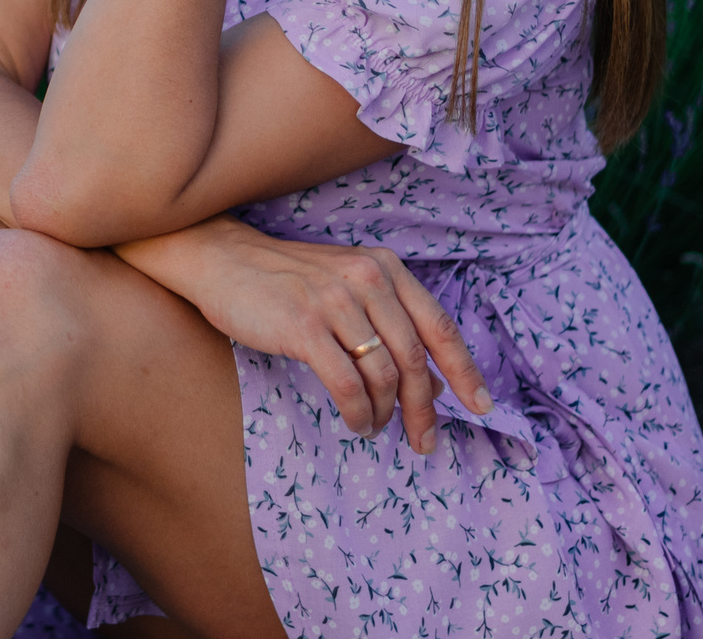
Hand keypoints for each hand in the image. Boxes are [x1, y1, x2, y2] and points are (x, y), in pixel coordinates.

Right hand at [162, 221, 491, 451]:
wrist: (221, 260)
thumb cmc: (285, 280)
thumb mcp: (345, 284)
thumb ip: (386, 320)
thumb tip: (429, 379)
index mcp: (385, 267)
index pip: (439, 324)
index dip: (464, 370)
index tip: (481, 405)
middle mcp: (366, 278)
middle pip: (414, 358)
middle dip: (425, 408)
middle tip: (423, 441)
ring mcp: (334, 300)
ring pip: (382, 374)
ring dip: (386, 413)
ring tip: (376, 426)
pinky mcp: (303, 325)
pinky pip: (347, 384)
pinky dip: (359, 412)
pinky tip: (356, 422)